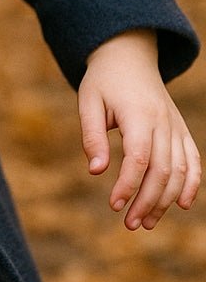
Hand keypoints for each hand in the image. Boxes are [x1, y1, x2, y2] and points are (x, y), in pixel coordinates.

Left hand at [78, 29, 200, 229]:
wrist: (128, 57)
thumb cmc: (103, 81)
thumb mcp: (88, 102)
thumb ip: (92, 136)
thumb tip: (96, 171)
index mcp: (139, 114)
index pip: (139, 158)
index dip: (128, 185)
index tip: (114, 205)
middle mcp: (163, 121)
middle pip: (162, 169)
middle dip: (147, 201)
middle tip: (129, 224)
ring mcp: (176, 126)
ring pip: (180, 169)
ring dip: (166, 199)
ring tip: (146, 222)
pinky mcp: (181, 129)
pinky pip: (193, 159)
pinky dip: (192, 183)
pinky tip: (182, 205)